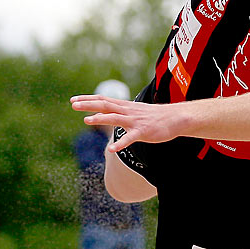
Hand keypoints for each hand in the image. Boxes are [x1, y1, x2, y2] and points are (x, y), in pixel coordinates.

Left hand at [69, 94, 185, 152]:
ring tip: (86, 120)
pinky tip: (111, 149)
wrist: (175, 118)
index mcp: (124, 106)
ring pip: (115, 118)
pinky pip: (130, 138)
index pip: (103, 100)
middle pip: (105, 105)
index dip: (88, 99)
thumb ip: (120, 111)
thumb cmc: (154, 116)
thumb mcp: (135, 111)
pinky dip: (120, 143)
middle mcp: (127, 111)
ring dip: (100, 118)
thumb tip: (106, 111)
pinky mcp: (143, 132)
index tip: (73, 100)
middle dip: (88, 105)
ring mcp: (135, 121)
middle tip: (73, 104)